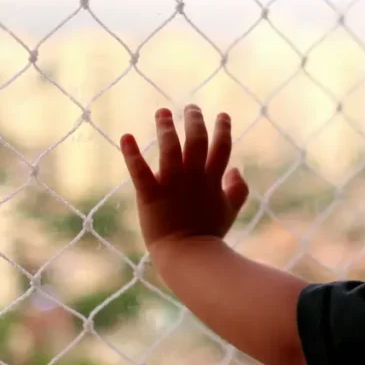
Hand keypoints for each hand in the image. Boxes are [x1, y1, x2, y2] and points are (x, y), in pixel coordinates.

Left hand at [120, 105, 248, 254]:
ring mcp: (172, 185)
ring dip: (166, 127)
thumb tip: (237, 169)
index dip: (223, 129)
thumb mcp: (230, 210)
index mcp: (212, 180)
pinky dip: (131, 153)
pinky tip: (126, 136)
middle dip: (194, 120)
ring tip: (162, 112)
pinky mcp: (150, 195)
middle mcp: (193, 177)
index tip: (222, 114)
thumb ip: (237, 189)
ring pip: (170, 148)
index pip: (221, 147)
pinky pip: (140, 171)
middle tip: (190, 107)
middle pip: (196, 140)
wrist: (189, 257)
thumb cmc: (209, 234)